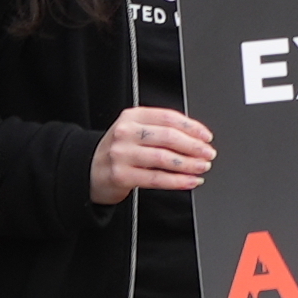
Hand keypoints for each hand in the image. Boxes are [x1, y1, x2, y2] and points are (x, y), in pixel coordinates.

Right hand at [92, 104, 217, 205]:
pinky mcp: (121, 175)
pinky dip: (177, 181)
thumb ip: (159, 129)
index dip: (191, 127)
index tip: (206, 136)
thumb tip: (195, 137)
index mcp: (132, 116)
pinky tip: (190, 181)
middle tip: (209, 153)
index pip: (168, 117)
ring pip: (164, 158)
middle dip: (194, 146)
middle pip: (168, 137)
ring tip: (202, 167)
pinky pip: (156, 178)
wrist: (88, 170)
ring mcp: (122, 154)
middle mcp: (125, 132)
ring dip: (189, 164)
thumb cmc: (119, 150)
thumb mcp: (133, 131)